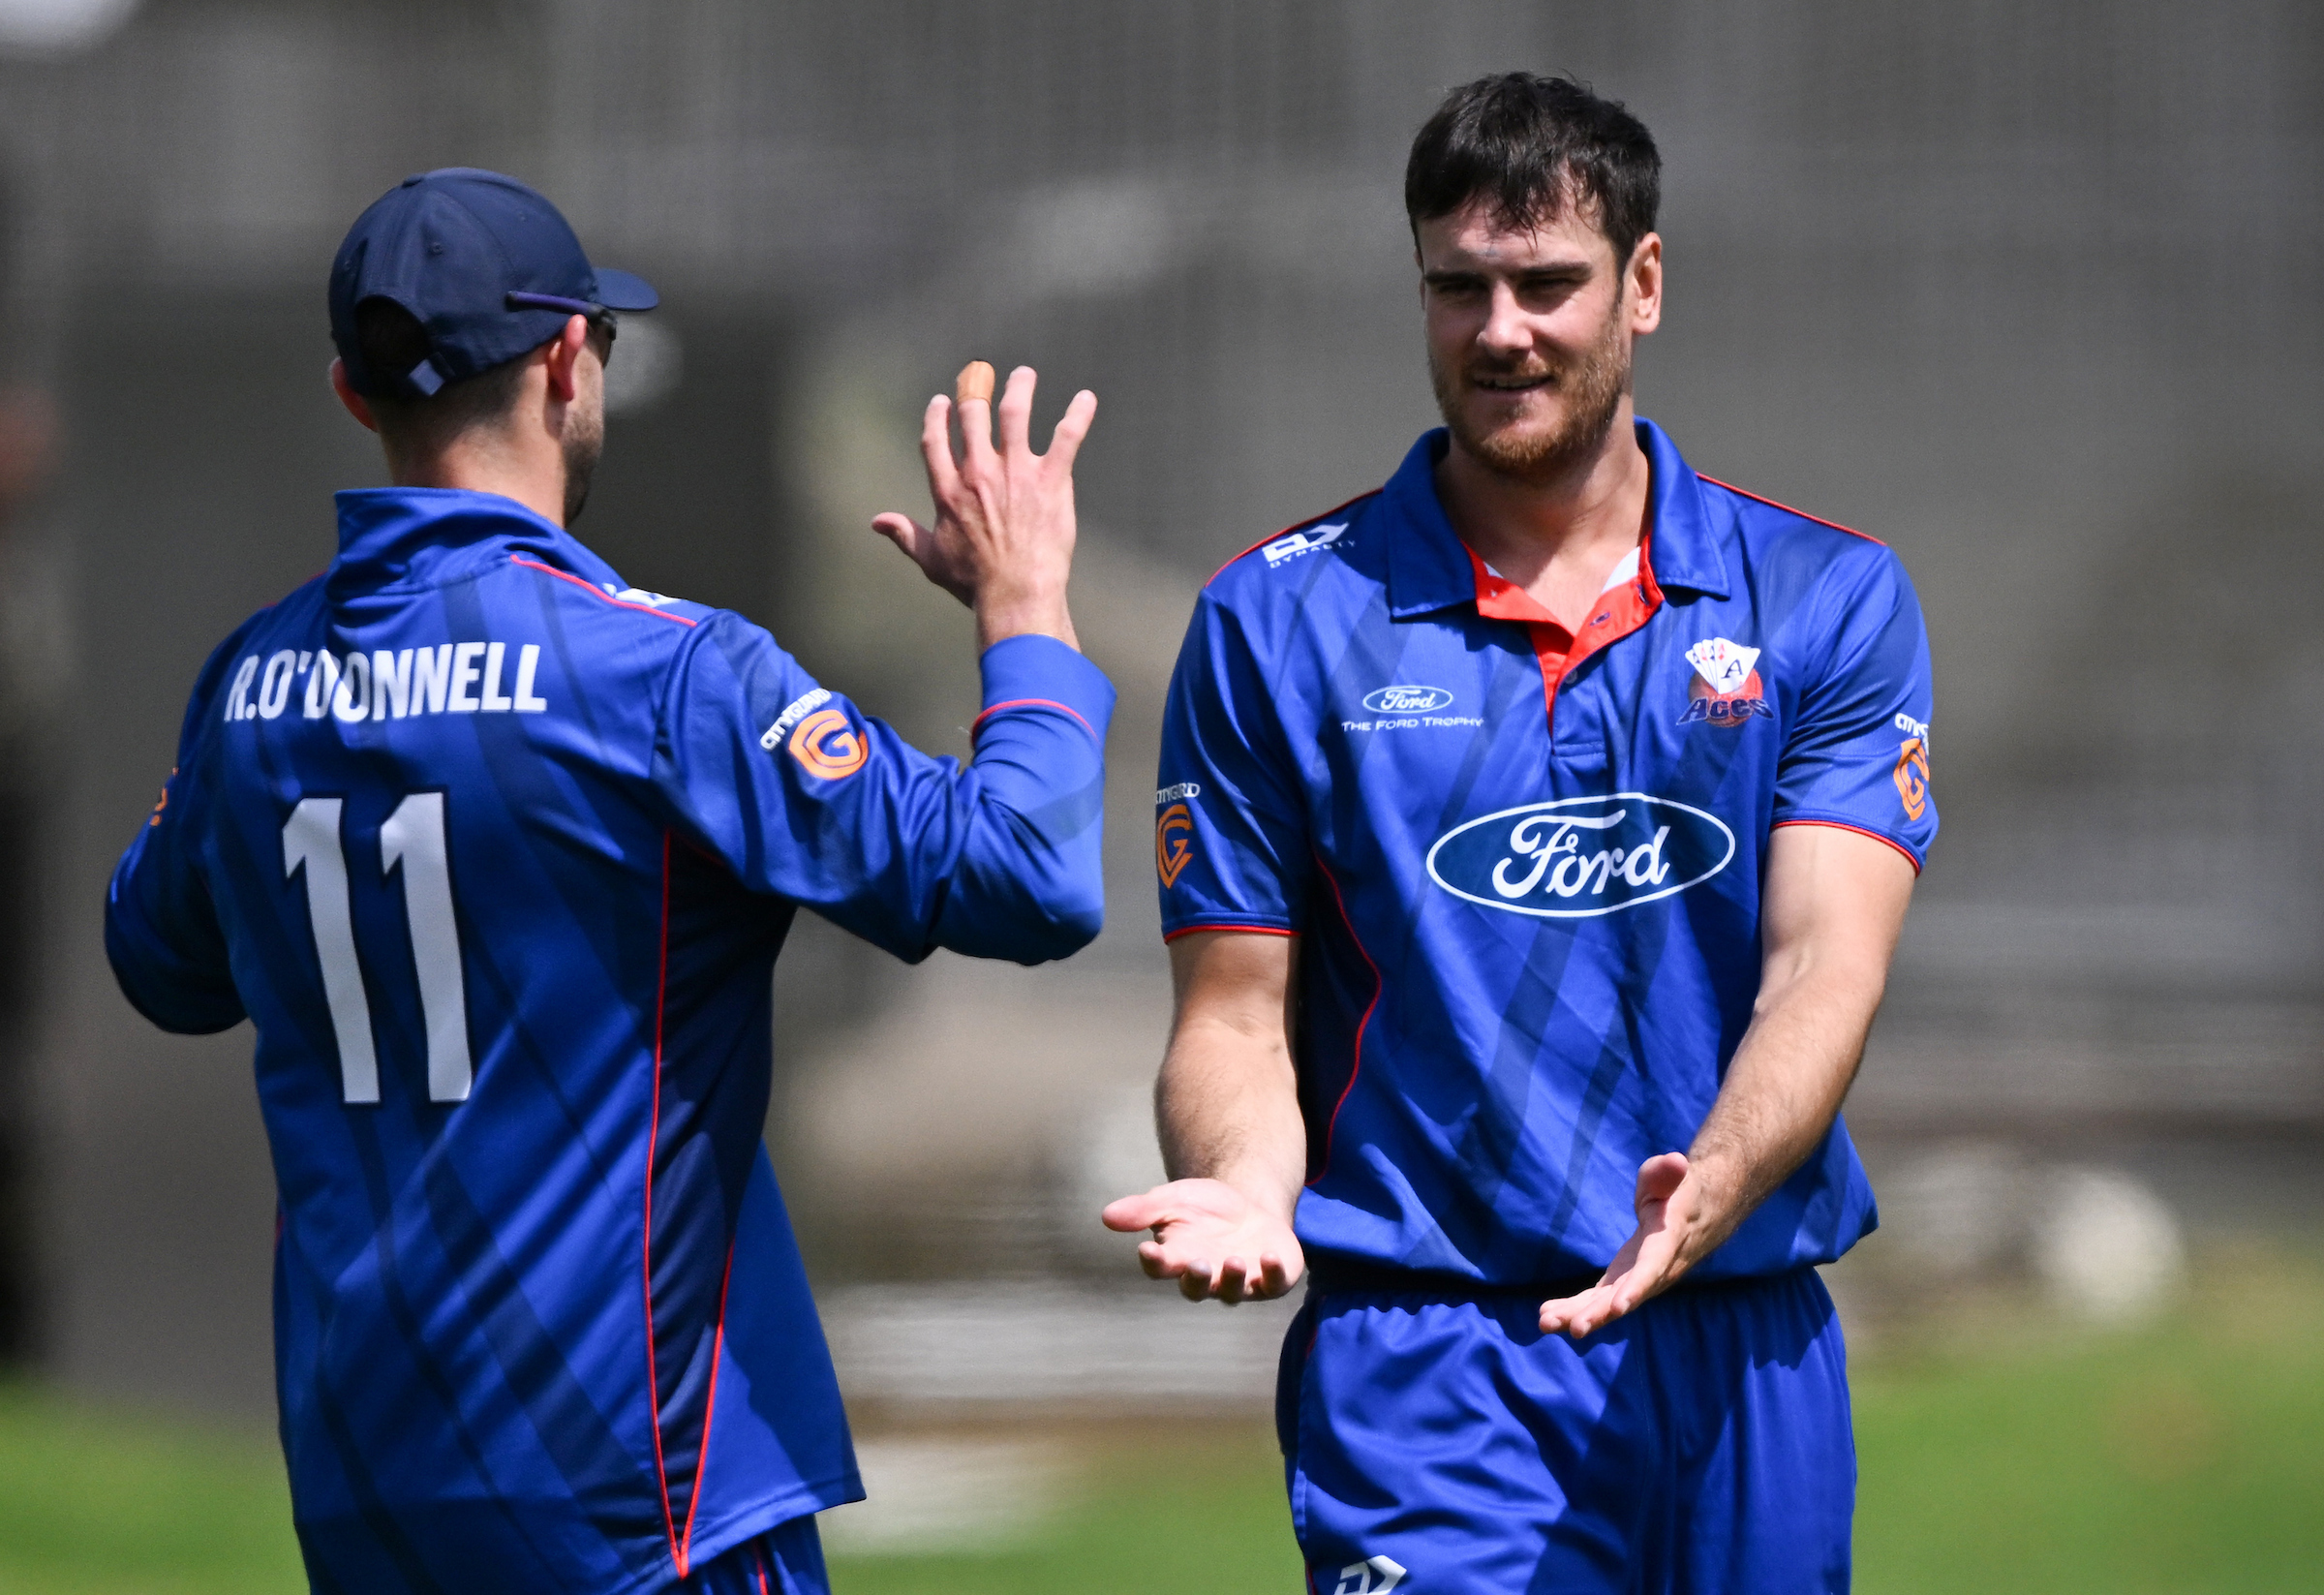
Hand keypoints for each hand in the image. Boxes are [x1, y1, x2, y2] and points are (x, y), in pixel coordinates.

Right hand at [872, 361, 1097, 650]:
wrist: (1015, 592)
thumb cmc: (974, 582)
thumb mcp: (932, 559)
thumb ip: (905, 535)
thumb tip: (877, 522)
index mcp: (949, 490)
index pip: (936, 441)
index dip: (938, 417)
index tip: (942, 402)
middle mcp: (979, 472)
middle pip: (973, 416)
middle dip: (975, 391)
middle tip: (981, 376)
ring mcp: (1016, 472)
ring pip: (1015, 414)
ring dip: (1020, 388)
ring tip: (1024, 375)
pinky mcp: (1051, 479)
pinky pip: (1067, 437)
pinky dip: (1078, 414)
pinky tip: (1086, 399)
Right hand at [1103, 1178, 1303, 1303]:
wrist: (1250, 1205)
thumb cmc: (1205, 1208)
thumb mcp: (1174, 1199)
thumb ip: (1144, 1209)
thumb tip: (1107, 1215)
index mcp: (1177, 1260)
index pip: (1160, 1268)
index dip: (1154, 1262)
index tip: (1147, 1250)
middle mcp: (1207, 1277)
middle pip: (1196, 1288)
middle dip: (1197, 1279)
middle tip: (1197, 1264)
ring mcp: (1241, 1281)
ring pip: (1233, 1291)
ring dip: (1233, 1278)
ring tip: (1234, 1261)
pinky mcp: (1272, 1278)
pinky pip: (1274, 1283)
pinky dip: (1273, 1273)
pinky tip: (1270, 1256)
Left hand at [1539, 1152, 1707, 1337]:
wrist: (1698, 1214)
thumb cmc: (1679, 1191)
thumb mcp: (1674, 1177)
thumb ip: (1667, 1174)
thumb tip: (1676, 1162)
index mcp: (1668, 1242)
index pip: (1653, 1268)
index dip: (1638, 1287)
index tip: (1619, 1307)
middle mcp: (1654, 1271)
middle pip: (1627, 1296)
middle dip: (1601, 1313)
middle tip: (1575, 1328)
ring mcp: (1638, 1280)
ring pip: (1609, 1305)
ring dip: (1580, 1316)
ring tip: (1546, 1323)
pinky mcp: (1623, 1281)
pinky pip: (1600, 1300)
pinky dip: (1576, 1308)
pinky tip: (1548, 1316)